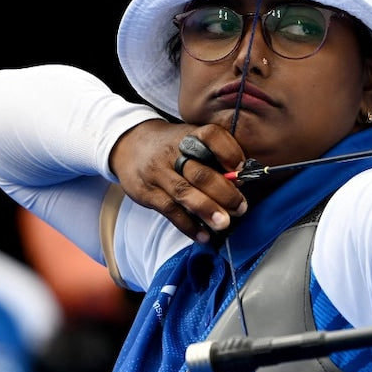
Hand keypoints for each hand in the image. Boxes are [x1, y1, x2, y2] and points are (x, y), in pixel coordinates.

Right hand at [108, 119, 247, 242]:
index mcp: (190, 135)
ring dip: (207, 210)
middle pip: (200, 172)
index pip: (212, 136)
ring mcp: (158, 172)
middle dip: (224, 192)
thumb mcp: (191, 139)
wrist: (129, 143)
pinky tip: (203, 235)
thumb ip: (215, 155)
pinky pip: (169, 211)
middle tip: (240, 208)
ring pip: (184, 192)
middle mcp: (174, 152)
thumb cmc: (172, 146)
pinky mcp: (147, 192)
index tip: (242, 169)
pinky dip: (188, 225)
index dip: (229, 152)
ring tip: (223, 223)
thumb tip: (240, 181)